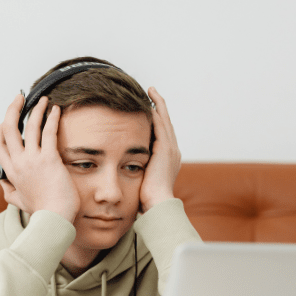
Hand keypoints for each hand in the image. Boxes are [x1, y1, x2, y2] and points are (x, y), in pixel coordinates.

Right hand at [0, 94, 79, 221]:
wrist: (53, 220)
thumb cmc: (41, 212)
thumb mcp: (18, 201)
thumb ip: (8, 190)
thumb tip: (3, 183)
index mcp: (10, 172)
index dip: (0, 128)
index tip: (7, 119)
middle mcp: (18, 163)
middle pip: (8, 129)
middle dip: (12, 110)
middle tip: (20, 98)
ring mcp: (32, 160)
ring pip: (28, 126)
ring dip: (35, 109)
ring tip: (43, 99)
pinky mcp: (49, 159)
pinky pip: (48, 132)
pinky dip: (51, 118)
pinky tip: (56, 110)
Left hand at [140, 86, 180, 211]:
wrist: (157, 204)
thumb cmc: (146, 198)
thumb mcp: (141, 180)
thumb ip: (136, 171)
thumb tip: (123, 170)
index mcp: (168, 159)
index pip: (162, 134)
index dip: (157, 120)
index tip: (149, 110)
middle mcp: (173, 151)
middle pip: (166, 123)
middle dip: (159, 107)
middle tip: (152, 93)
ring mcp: (170, 149)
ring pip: (165, 120)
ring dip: (158, 104)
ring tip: (151, 91)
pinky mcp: (165, 148)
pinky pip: (161, 124)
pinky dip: (157, 112)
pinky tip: (149, 102)